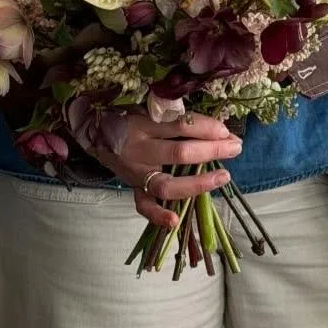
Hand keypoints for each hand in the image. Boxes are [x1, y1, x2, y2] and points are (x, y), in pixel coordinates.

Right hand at [89, 109, 242, 232]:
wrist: (92, 132)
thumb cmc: (127, 117)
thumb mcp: (146, 107)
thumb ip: (174, 116)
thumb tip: (215, 127)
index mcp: (143, 124)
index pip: (181, 126)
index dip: (207, 128)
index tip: (226, 131)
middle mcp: (139, 150)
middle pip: (180, 153)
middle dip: (212, 150)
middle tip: (235, 147)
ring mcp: (135, 173)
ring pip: (167, 184)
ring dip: (198, 183)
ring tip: (223, 176)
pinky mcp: (133, 188)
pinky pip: (144, 205)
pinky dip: (158, 215)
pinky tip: (175, 220)